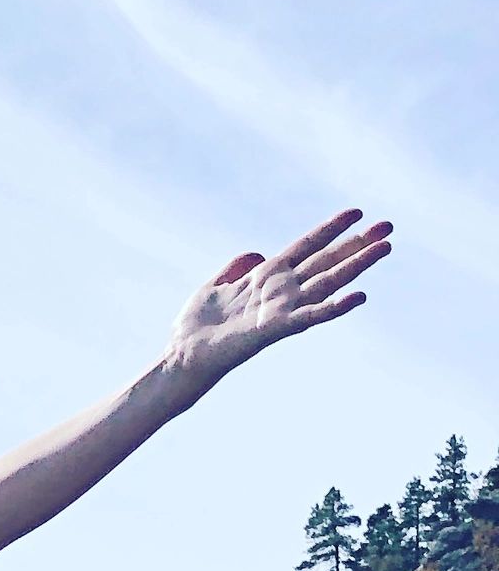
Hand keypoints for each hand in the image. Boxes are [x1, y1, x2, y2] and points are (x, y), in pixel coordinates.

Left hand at [165, 208, 389, 396]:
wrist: (181, 358)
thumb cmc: (194, 328)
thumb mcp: (214, 286)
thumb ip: (235, 267)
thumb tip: (256, 254)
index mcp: (267, 277)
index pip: (306, 246)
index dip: (330, 229)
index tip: (357, 212)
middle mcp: (280, 291)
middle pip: (326, 261)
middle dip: (357, 244)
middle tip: (389, 227)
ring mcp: (280, 310)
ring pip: (326, 282)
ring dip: (357, 266)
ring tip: (385, 248)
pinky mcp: (274, 329)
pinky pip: (309, 317)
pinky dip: (334, 307)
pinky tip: (359, 296)